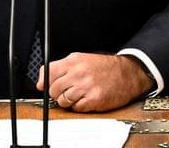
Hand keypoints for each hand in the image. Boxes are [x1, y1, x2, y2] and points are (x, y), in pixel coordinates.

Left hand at [38, 53, 152, 112]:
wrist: (127, 74)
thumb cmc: (104, 68)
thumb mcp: (82, 60)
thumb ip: (60, 68)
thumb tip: (41, 83)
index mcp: (74, 61)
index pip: (48, 72)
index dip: (46, 82)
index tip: (46, 86)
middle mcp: (79, 73)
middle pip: (53, 89)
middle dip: (58, 93)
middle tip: (67, 91)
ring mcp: (86, 86)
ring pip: (63, 101)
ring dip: (68, 101)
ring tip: (78, 95)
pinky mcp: (94, 99)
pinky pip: (76, 108)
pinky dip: (79, 107)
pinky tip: (86, 99)